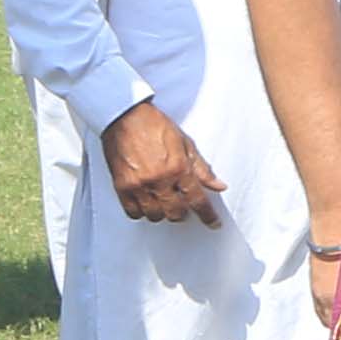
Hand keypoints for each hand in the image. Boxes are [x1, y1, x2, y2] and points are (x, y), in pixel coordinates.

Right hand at [101, 102, 226, 225]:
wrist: (124, 116)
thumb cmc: (154, 125)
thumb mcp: (185, 144)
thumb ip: (202, 168)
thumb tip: (219, 186)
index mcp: (177, 168)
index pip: (197, 200)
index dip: (208, 215)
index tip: (213, 223)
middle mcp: (159, 179)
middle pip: (175, 213)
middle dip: (183, 213)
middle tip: (183, 206)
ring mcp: (138, 185)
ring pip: (155, 215)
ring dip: (163, 213)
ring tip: (164, 202)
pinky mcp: (121, 186)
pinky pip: (133, 212)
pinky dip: (142, 212)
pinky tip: (146, 203)